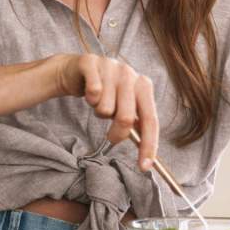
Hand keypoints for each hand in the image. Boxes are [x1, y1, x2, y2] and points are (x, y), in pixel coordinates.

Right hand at [52, 54, 158, 169]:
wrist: (78, 70)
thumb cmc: (106, 93)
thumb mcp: (124, 106)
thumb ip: (136, 123)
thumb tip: (148, 154)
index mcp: (144, 85)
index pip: (150, 120)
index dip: (148, 145)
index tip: (144, 167)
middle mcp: (130, 73)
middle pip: (126, 117)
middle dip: (116, 134)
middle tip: (110, 137)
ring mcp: (111, 66)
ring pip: (105, 108)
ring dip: (98, 112)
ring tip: (98, 102)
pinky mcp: (92, 63)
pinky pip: (92, 93)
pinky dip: (88, 99)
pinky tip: (88, 93)